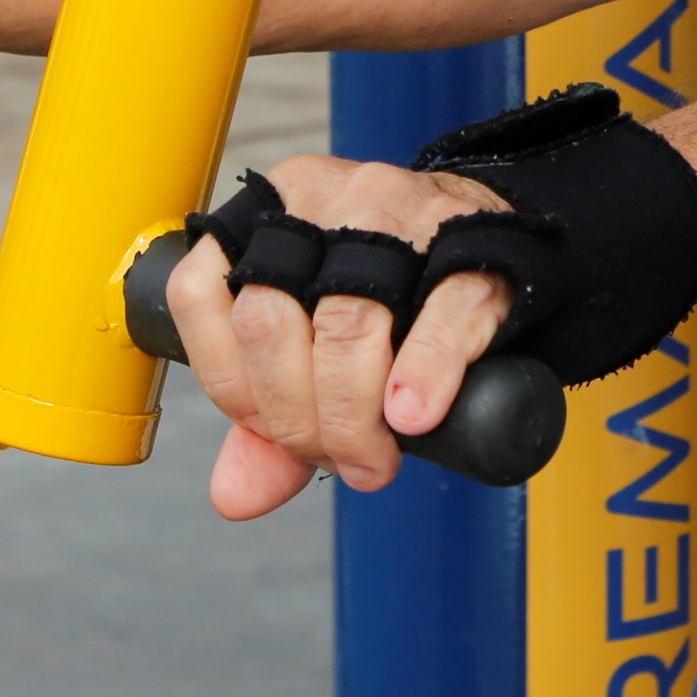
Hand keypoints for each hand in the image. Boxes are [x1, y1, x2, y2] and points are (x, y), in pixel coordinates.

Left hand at [164, 155, 518, 520]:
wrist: (494, 240)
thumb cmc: (392, 292)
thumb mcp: (317, 343)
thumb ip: (270, 415)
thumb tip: (234, 497)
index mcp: (264, 212)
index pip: (202, 299)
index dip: (234, 390)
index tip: (279, 438)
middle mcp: (319, 200)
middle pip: (269, 320)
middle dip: (295, 418)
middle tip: (338, 459)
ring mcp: (398, 208)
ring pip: (347, 320)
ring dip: (351, 414)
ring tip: (375, 456)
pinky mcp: (474, 235)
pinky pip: (443, 310)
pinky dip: (423, 371)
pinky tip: (413, 414)